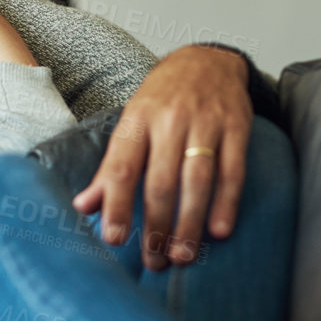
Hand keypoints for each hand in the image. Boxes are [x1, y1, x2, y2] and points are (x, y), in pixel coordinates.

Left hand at [73, 46, 252, 270]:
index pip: (121, 167)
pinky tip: (219, 231)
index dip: (115, 204)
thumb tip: (83, 207)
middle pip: (160, 181)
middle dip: (156, 226)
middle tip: (155, 261)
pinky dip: (227, 202)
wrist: (206, 60)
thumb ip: (110, 168)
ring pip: (196, 179)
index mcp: (137, 121)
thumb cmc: (162, 100)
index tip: (114, 239)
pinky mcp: (236, 127)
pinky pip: (232, 170)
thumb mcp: (131, 124)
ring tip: (183, 256)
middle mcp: (169, 120)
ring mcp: (205, 123)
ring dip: (189, 223)